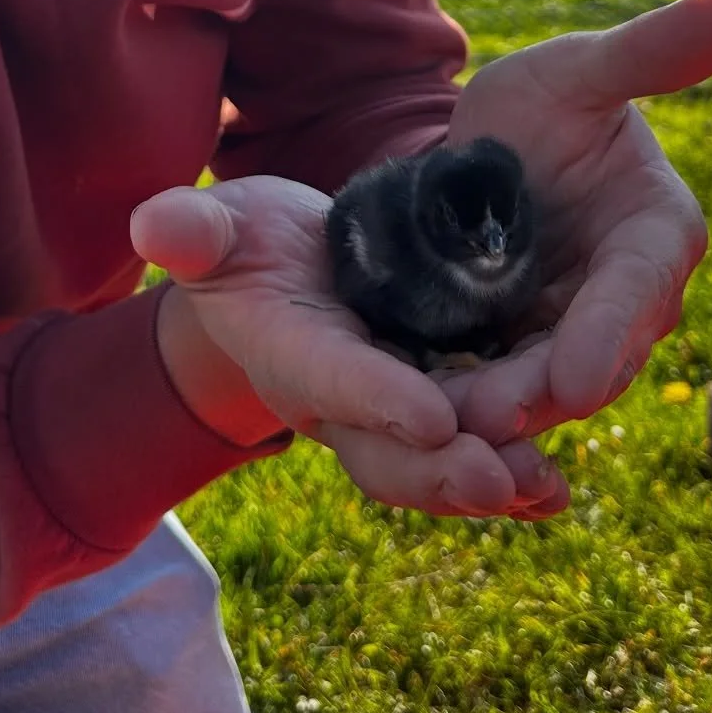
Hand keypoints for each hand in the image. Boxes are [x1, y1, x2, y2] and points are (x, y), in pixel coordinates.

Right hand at [131, 176, 565, 518]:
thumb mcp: (218, 228)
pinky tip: (557, 490)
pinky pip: (468, 453)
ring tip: (544, 485)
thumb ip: (193, 230)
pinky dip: (512, 476)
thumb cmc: (239, 246)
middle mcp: (340, 401)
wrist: (273, 276)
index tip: (432, 412)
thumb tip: (154, 221)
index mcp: (289, 353)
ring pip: (436, 464)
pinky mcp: (428, 405)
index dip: (378, 398)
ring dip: (491, 480)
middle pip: (388, 452)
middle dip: (441, 470)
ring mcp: (387, 413)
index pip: (332, 378)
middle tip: (498, 477)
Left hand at [435, 0, 711, 449]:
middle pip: (588, 360)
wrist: (489, 149)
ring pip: (537, 389)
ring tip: (439, 431)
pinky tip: (412, 426)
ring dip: (493, 415)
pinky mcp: (516, 357)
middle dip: (538, 393)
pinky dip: (460, 408)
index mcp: (656, 236)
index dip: (610, 333)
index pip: (638, 291)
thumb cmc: (550, 99)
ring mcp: (569, 338)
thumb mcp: (583, 70)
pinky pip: (492, 389)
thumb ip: (653, 51)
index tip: (581, 380)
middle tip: (483, 417)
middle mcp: (623, 302)